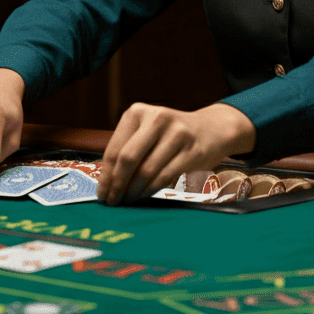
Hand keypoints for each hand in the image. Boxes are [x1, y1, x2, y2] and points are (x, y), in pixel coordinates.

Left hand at [96, 102, 255, 205]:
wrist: (212, 129)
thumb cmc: (171, 135)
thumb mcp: (147, 131)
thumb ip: (128, 149)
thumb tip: (105, 182)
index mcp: (138, 112)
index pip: (115, 148)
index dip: (106, 175)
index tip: (101, 193)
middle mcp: (157, 118)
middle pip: (128, 159)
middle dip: (117, 185)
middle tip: (113, 201)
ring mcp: (177, 133)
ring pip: (146, 171)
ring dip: (134, 191)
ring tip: (128, 200)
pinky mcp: (192, 150)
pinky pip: (164, 177)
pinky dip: (150, 191)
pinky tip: (144, 196)